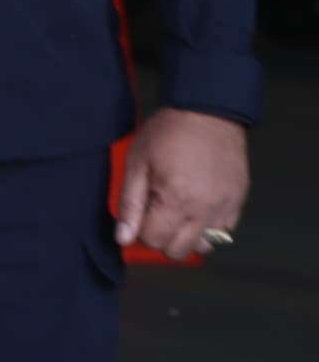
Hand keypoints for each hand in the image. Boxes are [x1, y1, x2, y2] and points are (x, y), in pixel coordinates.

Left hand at [116, 106, 249, 261]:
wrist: (208, 111)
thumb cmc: (170, 132)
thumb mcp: (137, 164)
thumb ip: (130, 205)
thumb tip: (123, 238)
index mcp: (177, 199)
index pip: (154, 240)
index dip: (140, 230)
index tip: (140, 212)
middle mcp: (205, 209)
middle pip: (179, 250)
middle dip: (162, 238)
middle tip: (156, 213)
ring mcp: (225, 206)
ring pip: (204, 246)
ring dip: (187, 236)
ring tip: (177, 211)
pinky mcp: (238, 201)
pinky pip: (224, 232)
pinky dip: (208, 227)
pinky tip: (196, 207)